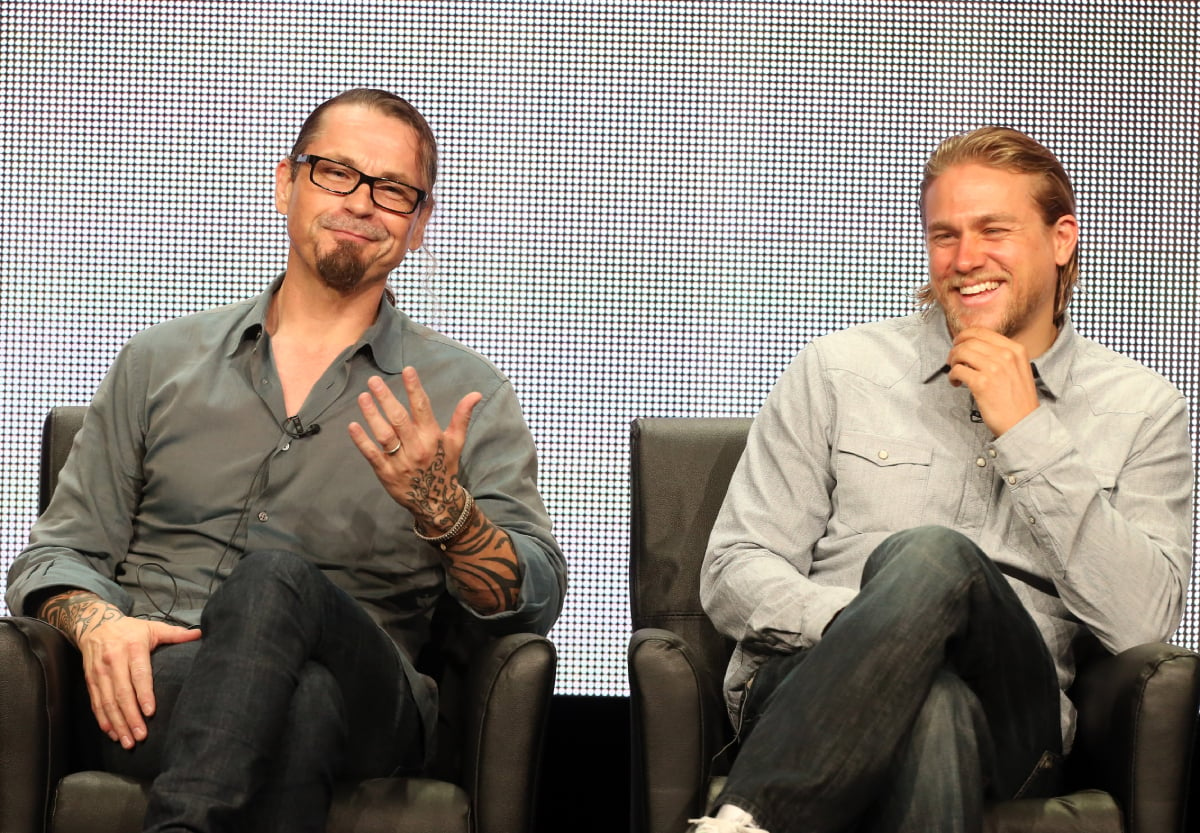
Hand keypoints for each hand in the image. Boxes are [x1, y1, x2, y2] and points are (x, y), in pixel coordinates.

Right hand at [39, 591, 200, 747]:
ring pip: (108, 702)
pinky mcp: (90, 680)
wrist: (94, 623)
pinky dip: (103, 719)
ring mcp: (99, 672)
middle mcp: (113, 661)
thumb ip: (175, 634)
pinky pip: (96, 703)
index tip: (150, 712)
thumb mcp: (153, 627)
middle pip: (122, 693)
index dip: (144, 694)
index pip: (139, 674)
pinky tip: (111, 733)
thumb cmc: (130, 629)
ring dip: (117, 724)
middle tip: (141, 736)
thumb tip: (200, 634)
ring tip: (127, 741)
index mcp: (132, 648)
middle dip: (131, 717)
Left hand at [348, 367, 481, 532]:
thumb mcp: (456, 442)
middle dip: (386, 398)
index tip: (407, 370)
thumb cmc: (445, 466)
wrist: (436, 501)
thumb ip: (462, 416)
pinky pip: (372, 455)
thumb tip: (476, 394)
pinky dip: (362, 441)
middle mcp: (416, 447)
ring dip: (372, 415)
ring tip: (363, 397)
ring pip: (384, 434)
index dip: (414, 388)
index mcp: (432, 437)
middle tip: (374, 380)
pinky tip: (352, 426)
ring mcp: (400, 461)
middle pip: (399, 419)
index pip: (422, 408)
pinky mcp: (386, 473)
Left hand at [946, 327, 1039, 436]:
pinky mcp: (981, 384)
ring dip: (952, 362)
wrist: (1023, 423)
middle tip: (952, 360)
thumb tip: (974, 346)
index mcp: (1015, 349)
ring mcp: (994, 369)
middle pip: (968, 341)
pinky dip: (952, 376)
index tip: (958, 344)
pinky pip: (957, 370)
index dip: (964, 336)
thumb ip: (1001, 355)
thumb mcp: (1018, 368)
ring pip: (960, 353)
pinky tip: (957, 383)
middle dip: (955, 349)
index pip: (981, 331)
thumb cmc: (1018, 399)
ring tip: (955, 372)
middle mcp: (1006, 356)